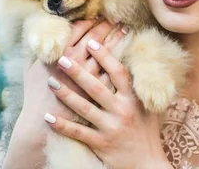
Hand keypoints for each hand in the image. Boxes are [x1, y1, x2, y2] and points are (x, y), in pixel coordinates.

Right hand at [18, 19, 124, 136]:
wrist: (42, 126)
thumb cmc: (35, 96)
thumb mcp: (30, 69)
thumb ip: (36, 49)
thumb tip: (39, 32)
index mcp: (58, 52)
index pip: (78, 28)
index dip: (89, 20)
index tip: (97, 16)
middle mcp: (74, 61)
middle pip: (95, 37)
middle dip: (106, 25)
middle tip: (115, 18)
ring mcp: (88, 77)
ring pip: (107, 52)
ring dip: (117, 38)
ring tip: (125, 30)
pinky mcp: (98, 91)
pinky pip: (112, 71)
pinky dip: (120, 58)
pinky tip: (126, 52)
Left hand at [43, 37, 171, 168]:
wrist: (148, 165)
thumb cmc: (148, 134)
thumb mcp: (150, 108)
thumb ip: (140, 88)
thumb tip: (135, 63)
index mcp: (133, 99)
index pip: (118, 72)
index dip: (105, 56)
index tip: (91, 42)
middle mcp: (122, 111)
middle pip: (97, 87)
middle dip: (78, 72)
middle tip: (62, 58)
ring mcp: (111, 128)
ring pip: (84, 108)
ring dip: (65, 94)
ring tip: (50, 82)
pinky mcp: (101, 144)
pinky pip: (79, 132)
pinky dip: (62, 125)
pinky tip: (47, 117)